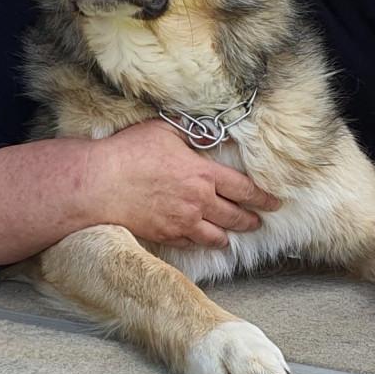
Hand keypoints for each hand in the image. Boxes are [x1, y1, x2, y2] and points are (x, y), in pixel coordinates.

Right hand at [90, 119, 279, 248]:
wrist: (101, 183)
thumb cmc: (129, 152)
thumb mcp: (163, 130)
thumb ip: (190, 132)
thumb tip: (207, 134)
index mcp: (203, 174)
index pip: (245, 189)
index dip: (263, 197)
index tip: (273, 202)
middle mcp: (199, 202)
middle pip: (236, 217)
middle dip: (251, 220)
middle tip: (258, 221)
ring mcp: (183, 222)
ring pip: (217, 237)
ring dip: (228, 236)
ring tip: (230, 235)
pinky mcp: (166, 235)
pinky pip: (192, 244)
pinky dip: (200, 243)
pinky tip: (200, 239)